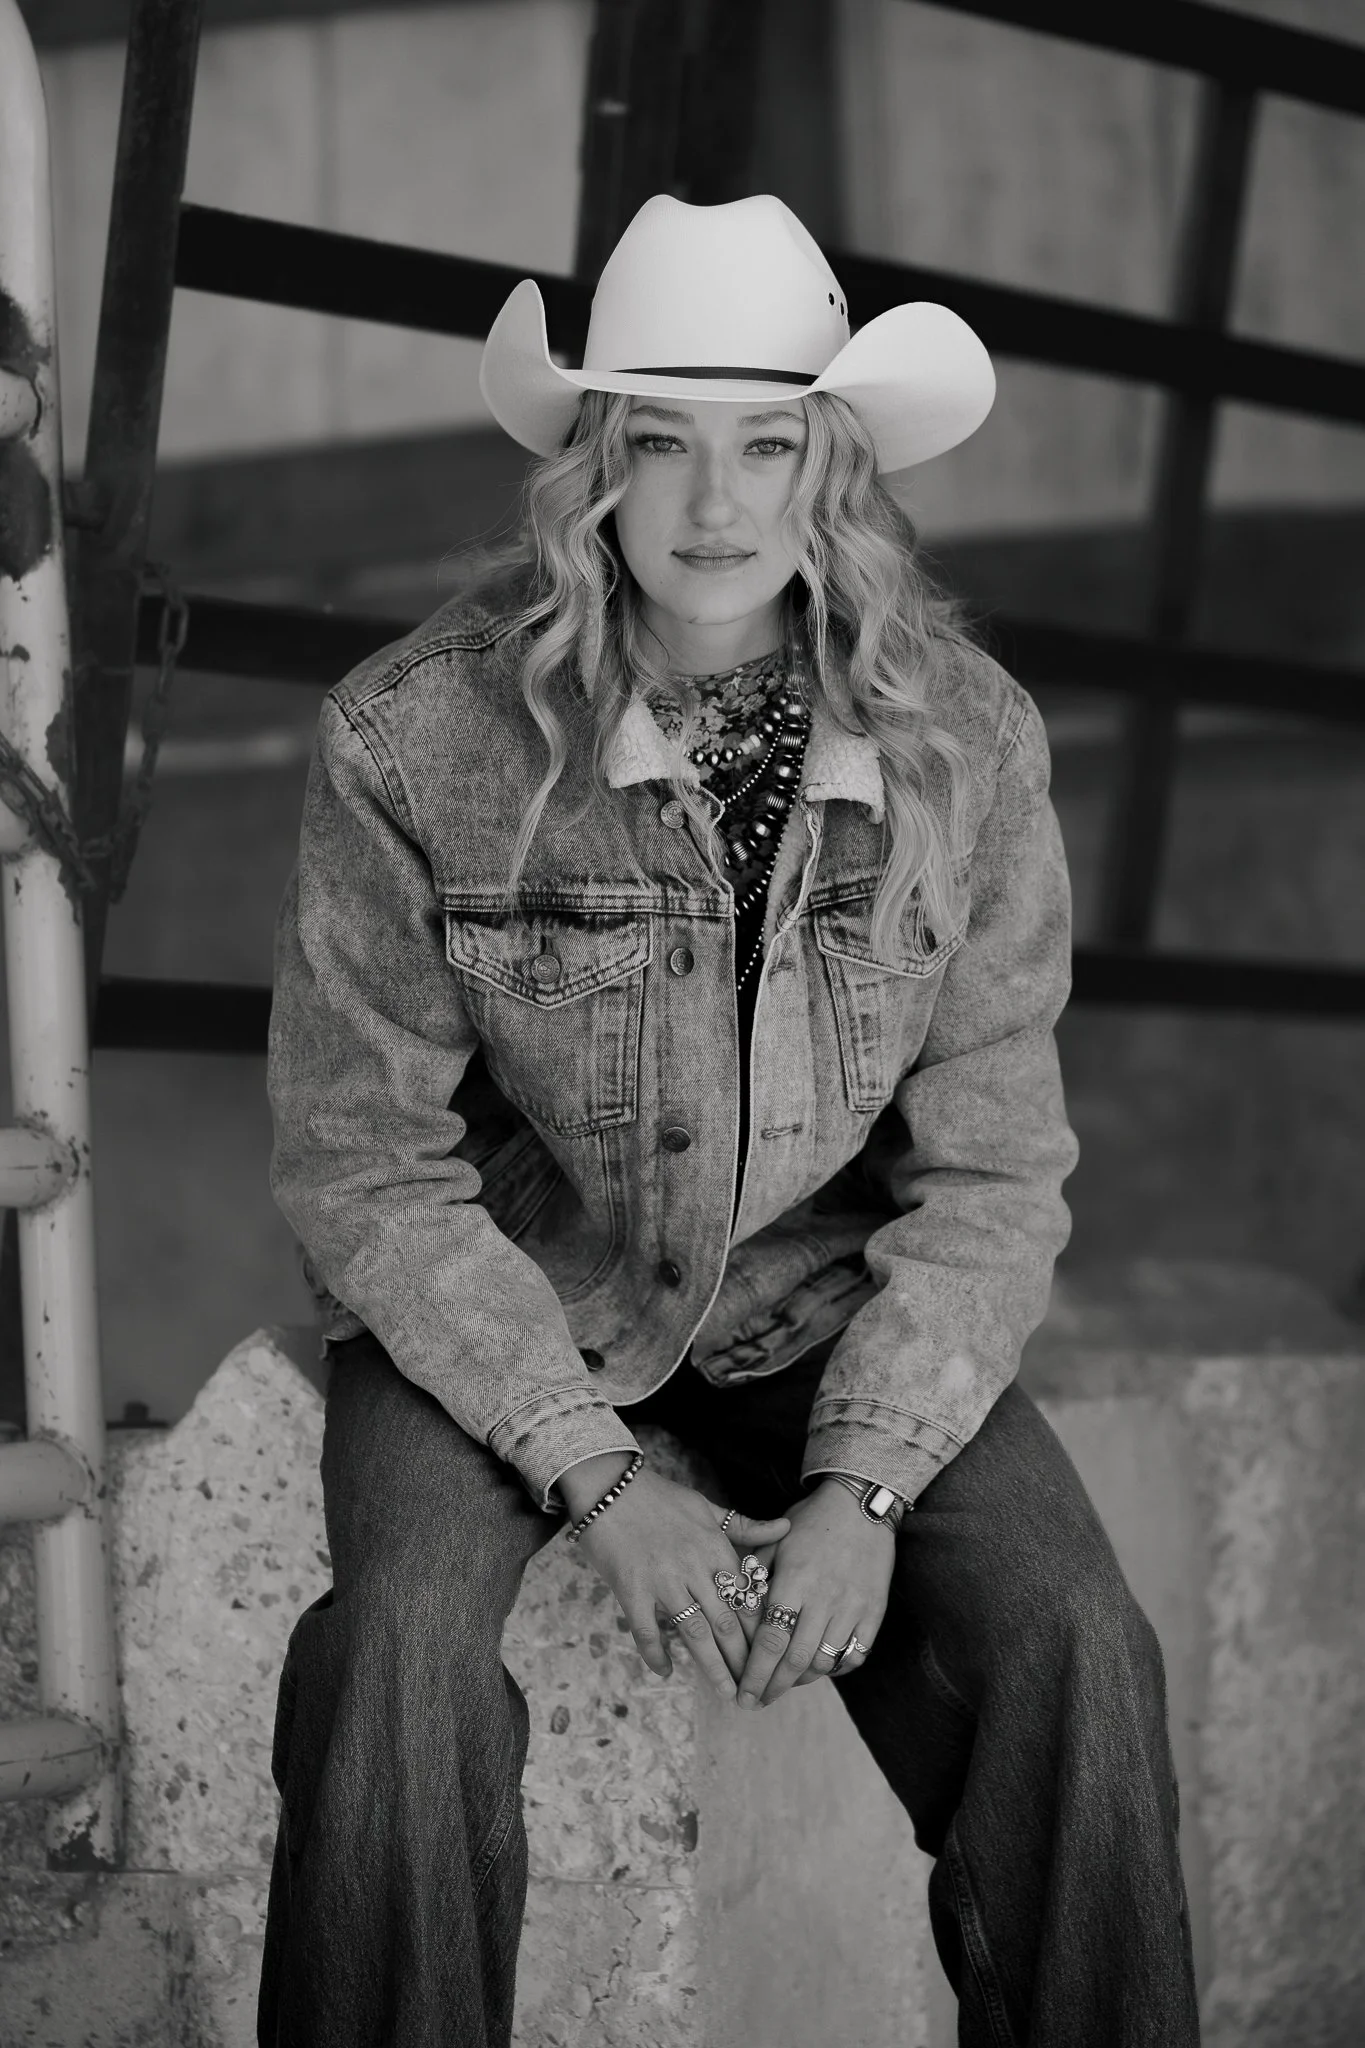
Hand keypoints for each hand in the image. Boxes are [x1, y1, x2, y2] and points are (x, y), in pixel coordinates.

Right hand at [566, 1459, 789, 1699]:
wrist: (608, 1485)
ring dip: (712, 1666)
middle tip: (754, 1688)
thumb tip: (785, 1526)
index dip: (761, 1631)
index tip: (772, 1656)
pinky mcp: (630, 1589)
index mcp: (715, 1548)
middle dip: (743, 1659)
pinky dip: (656, 1653)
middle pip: (726, 1622)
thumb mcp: (707, 1507)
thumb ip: (745, 1526)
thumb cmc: (659, 1496)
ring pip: (694, 1632)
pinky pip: (646, 1630)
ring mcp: (661, 1580)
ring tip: (726, 1692)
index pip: (747, 1597)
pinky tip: (666, 1671)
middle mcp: (693, 1567)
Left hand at [735, 1479, 895, 1708]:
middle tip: (756, 1702)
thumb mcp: (776, 1541)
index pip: (770, 1640)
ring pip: (825, 1662)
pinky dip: (836, 1669)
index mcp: (794, 1581)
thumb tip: (732, 1608)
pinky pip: (855, 1655)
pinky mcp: (874, 1613)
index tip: (741, 1693)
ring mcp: (852, 1608)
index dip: (754, 1673)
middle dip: (772, 1688)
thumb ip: (754, 1575)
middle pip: (795, 1660)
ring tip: (783, 1684)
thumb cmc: (812, 1521)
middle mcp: (824, 1599)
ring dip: (801, 1681)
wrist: (860, 1506)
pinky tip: (819, 1668)